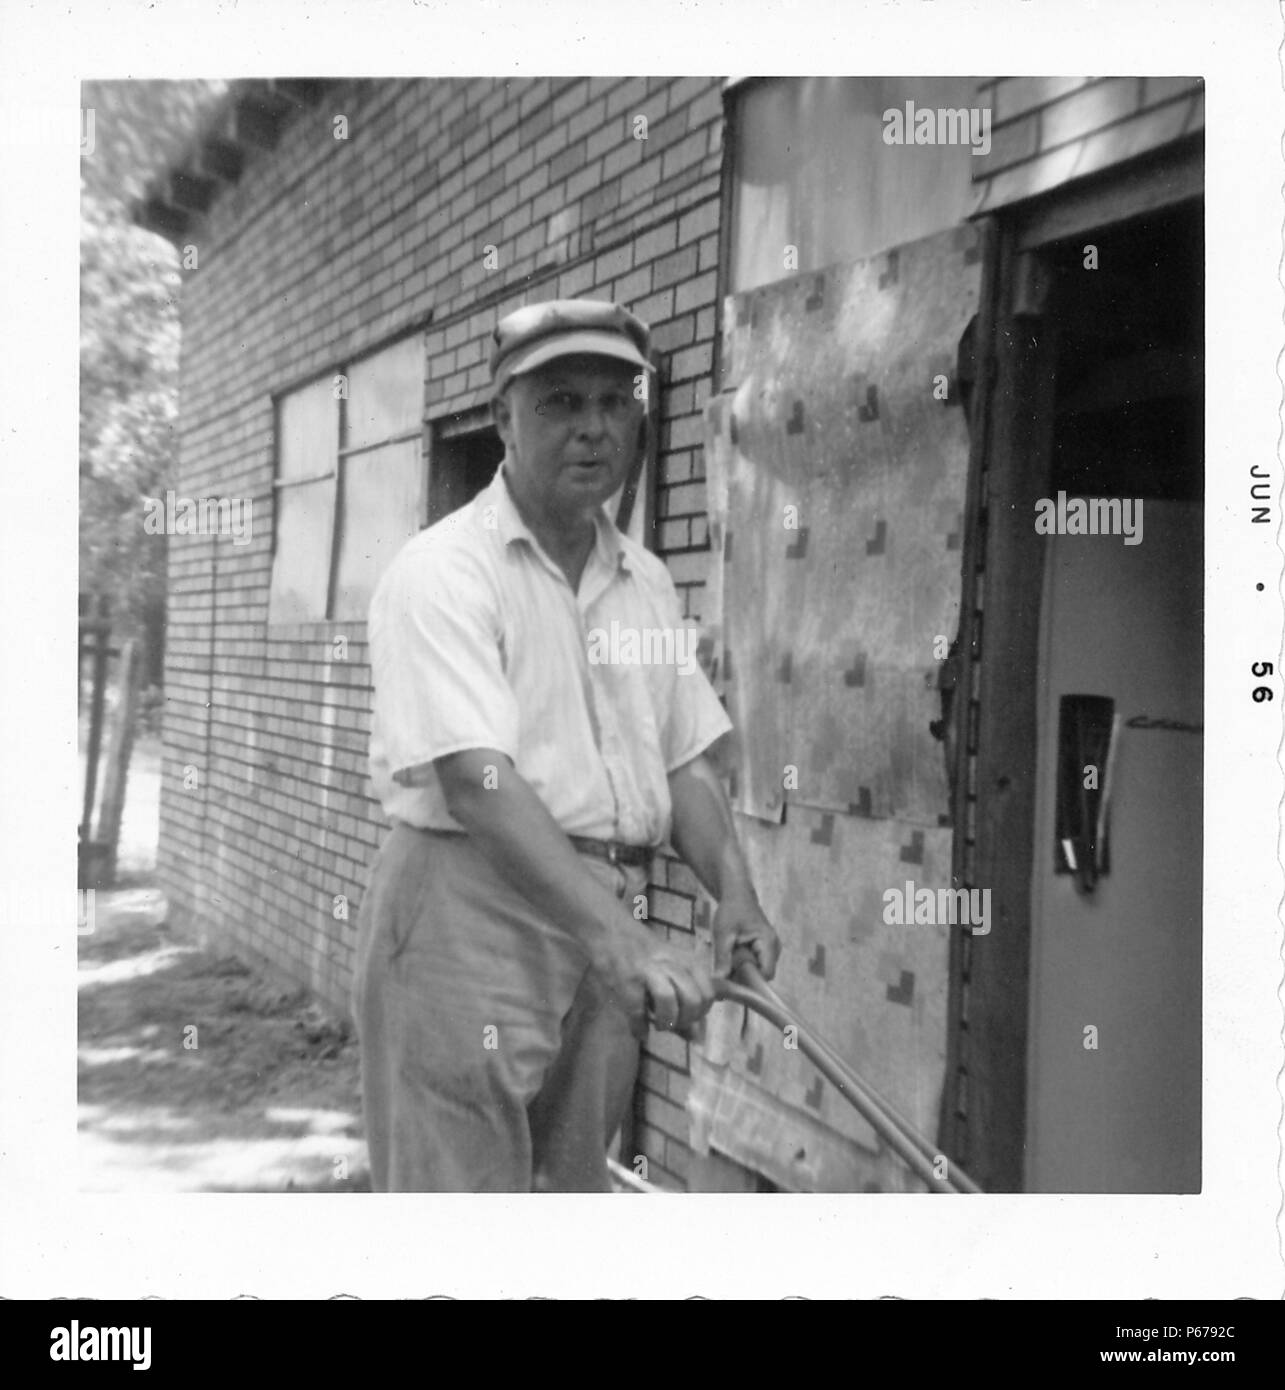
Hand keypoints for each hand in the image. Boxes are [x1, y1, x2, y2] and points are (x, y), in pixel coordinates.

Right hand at [591, 921, 714, 1039]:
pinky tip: (640, 1030)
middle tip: (675, 1024)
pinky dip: (640, 1027)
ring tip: (660, 1026)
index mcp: (687, 961)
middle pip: (693, 998)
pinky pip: (637, 1010)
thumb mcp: (674, 969)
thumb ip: (689, 998)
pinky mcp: (625, 980)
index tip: (689, 1018)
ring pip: (668, 999)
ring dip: (666, 1021)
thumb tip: (698, 1037)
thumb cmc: (645, 955)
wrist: (611, 931)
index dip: (701, 1013)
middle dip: (686, 1020)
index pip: (709, 993)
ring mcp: (647, 970)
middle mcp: (671, 964)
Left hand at [712, 894, 781, 980]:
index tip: (733, 986)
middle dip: (744, 979)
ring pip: (759, 970)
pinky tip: (731, 961)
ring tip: (726, 967)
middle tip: (725, 978)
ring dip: (743, 972)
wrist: (737, 894)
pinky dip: (744, 966)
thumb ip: (722, 958)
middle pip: (762, 975)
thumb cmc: (731, 910)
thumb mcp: (723, 934)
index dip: (751, 984)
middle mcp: (775, 948)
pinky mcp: (765, 949)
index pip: (766, 974)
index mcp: (768, 943)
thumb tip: (720, 981)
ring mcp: (771, 949)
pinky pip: (756, 964)